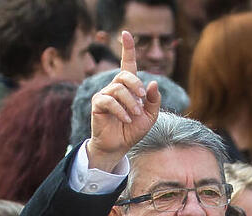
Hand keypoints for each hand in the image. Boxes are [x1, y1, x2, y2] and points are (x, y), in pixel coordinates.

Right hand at [87, 31, 160, 172]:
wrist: (119, 146)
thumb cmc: (133, 130)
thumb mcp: (150, 115)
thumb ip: (153, 100)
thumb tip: (153, 83)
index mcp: (128, 87)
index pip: (127, 63)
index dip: (127, 48)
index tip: (126, 33)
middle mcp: (114, 87)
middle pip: (125, 74)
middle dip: (136, 85)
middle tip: (142, 99)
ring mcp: (104, 94)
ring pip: (118, 89)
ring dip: (130, 102)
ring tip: (134, 115)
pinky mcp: (97, 104)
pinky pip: (109, 101)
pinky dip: (120, 110)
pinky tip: (126, 119)